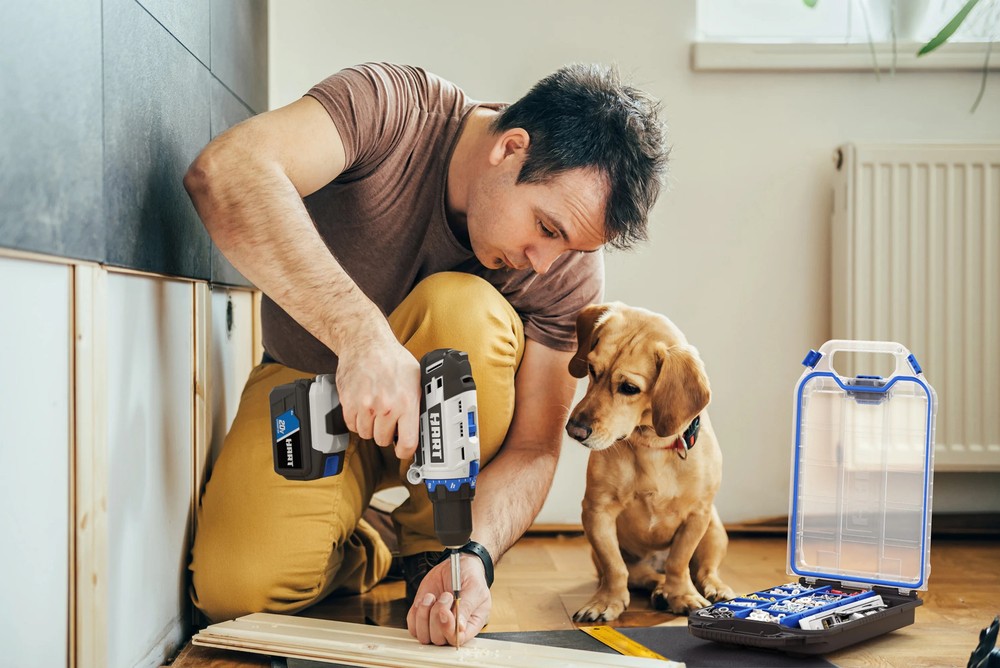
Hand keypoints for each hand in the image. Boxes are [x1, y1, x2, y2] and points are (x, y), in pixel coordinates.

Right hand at [335, 331, 420, 458]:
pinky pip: (352, 426)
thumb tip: (426, 422)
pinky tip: (364, 408)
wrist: (365, 343)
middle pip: (383, 440)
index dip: (405, 451)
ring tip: (376, 410)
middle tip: (388, 420)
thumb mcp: (416, 379)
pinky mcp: (348, 403)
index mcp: (406, 402)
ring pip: (366, 434)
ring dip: (371, 427)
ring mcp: (365, 406)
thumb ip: (418, 403)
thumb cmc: (392, 358)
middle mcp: (385, 406)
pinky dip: (357, 421)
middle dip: (387, 433)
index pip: (407, 442)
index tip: (403, 450)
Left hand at [406, 553, 491, 645]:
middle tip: (445, 596)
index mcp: (469, 625)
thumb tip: (460, 628)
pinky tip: (426, 599)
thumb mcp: (474, 589)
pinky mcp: (423, 617)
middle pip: (438, 639)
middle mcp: (452, 628)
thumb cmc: (470, 577)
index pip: (457, 640)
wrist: (456, 565)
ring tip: (433, 597)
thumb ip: (467, 607)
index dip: (448, 629)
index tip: (445, 611)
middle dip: (437, 616)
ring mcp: (436, 624)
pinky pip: (413, 626)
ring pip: (423, 635)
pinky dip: (416, 612)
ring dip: (424, 615)